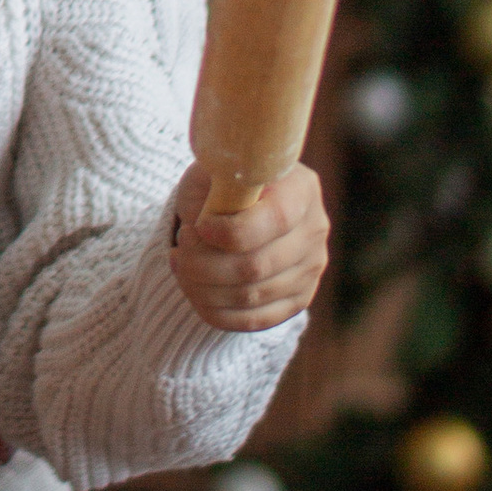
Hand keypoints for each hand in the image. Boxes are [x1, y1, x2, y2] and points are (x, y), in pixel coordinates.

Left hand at [170, 160, 328, 331]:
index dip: (230, 231)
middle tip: (177, 253)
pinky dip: (217, 311)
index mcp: (300, 189)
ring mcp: (310, 268)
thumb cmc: (224, 183)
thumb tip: (202, 229)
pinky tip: (193, 291)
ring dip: (204, 288)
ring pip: (253, 295)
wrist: (240, 202)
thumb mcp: (215, 171)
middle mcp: (314, 230)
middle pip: (259, 265)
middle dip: (205, 265)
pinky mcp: (298, 298)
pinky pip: (255, 319)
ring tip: (180, 267)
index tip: (195, 228)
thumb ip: (214, 193)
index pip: (276, 219)